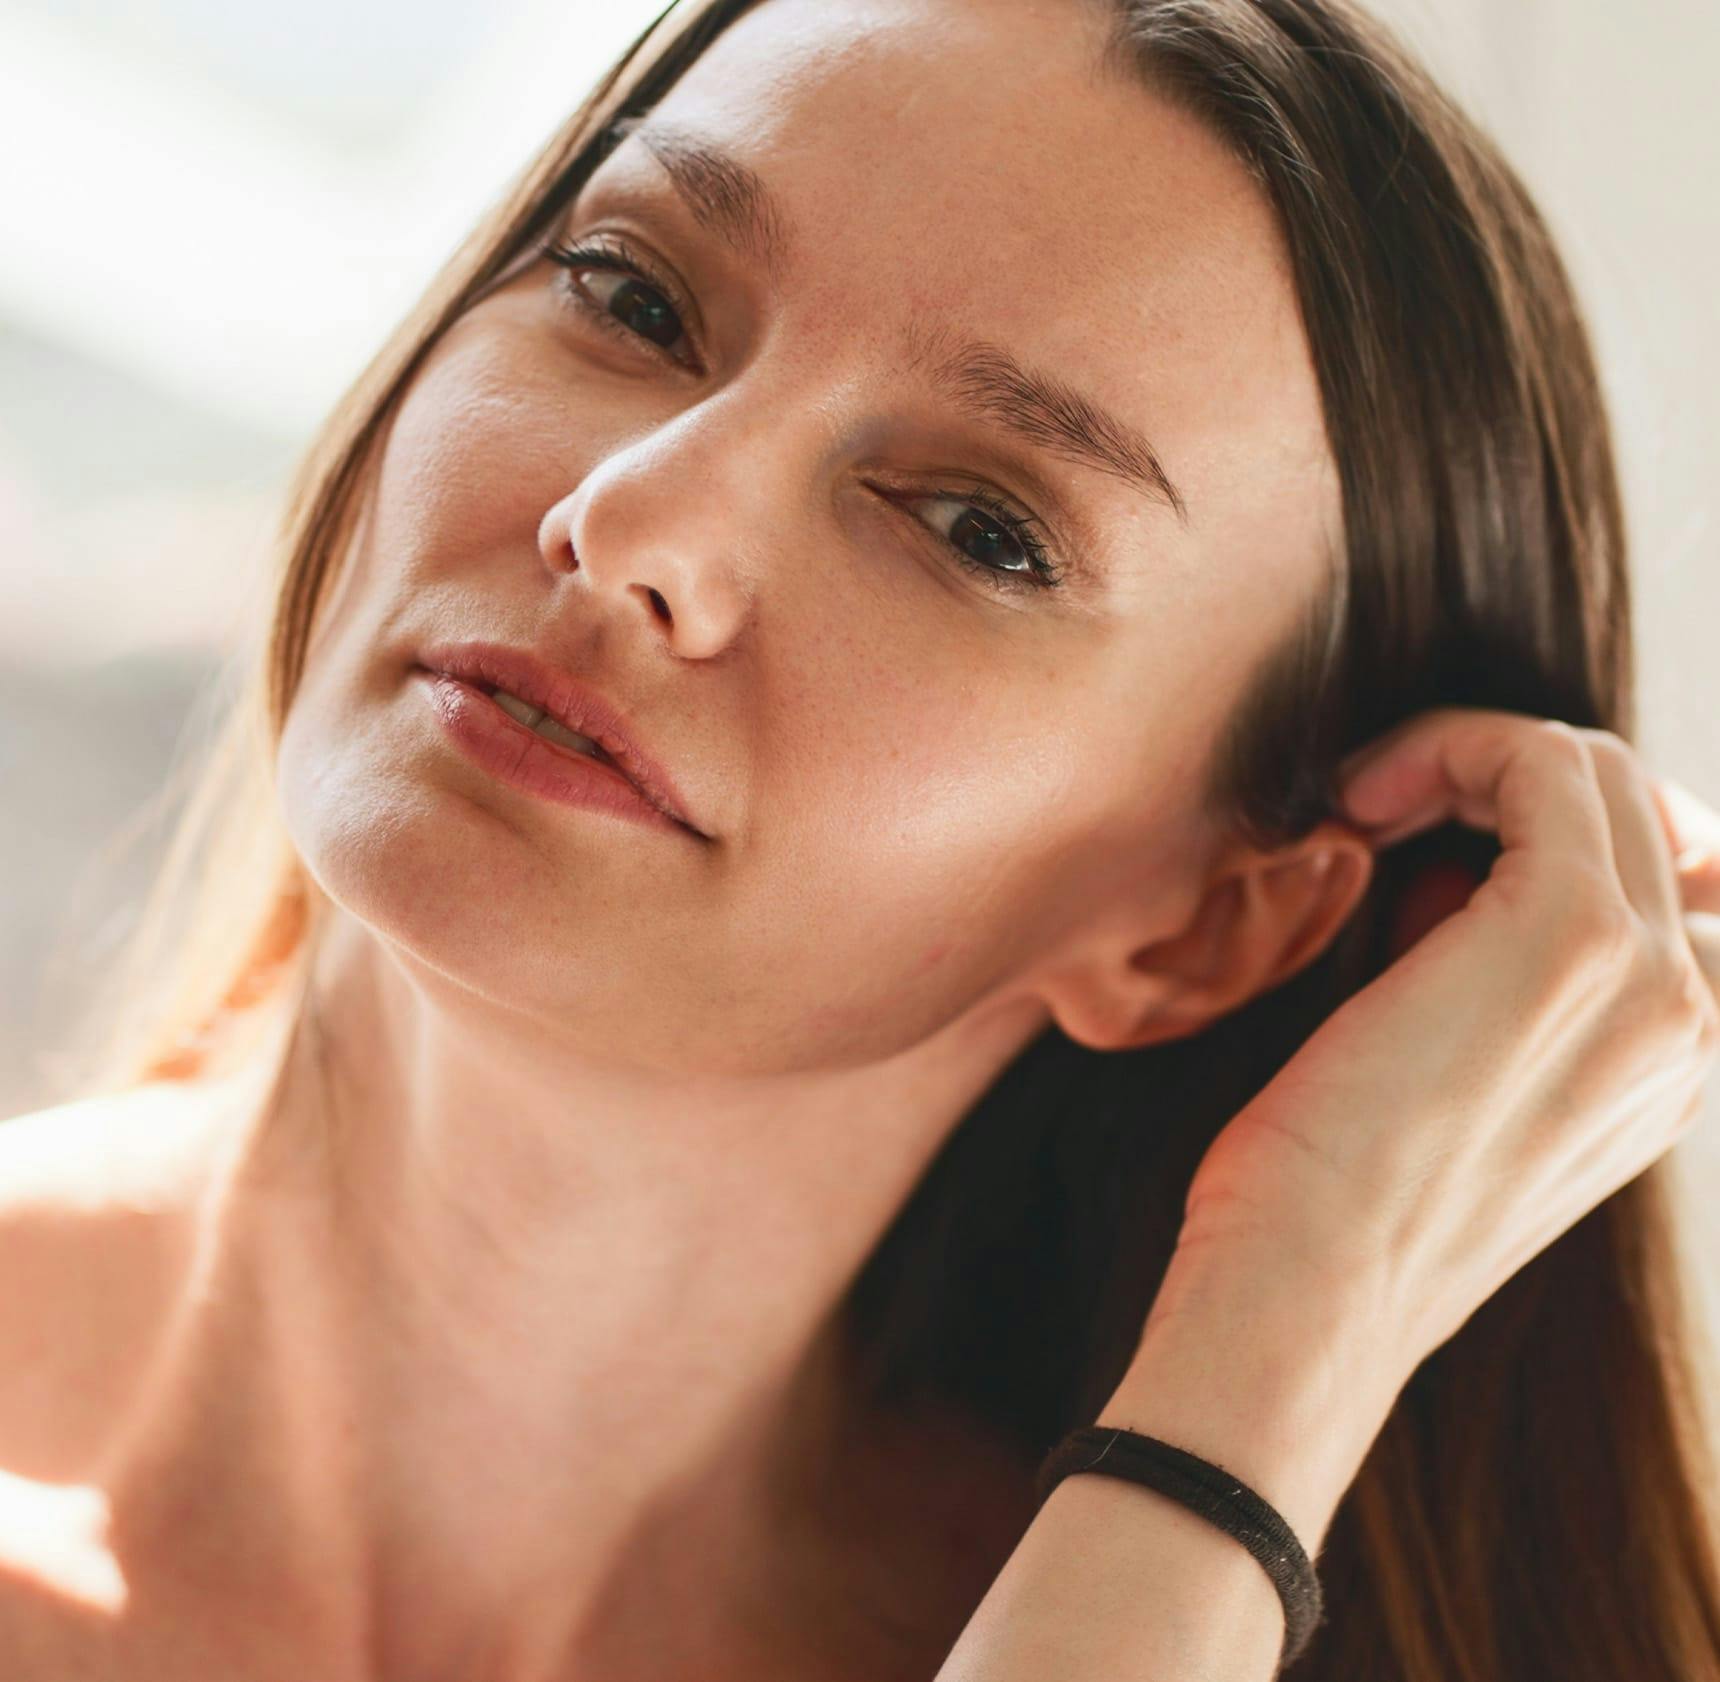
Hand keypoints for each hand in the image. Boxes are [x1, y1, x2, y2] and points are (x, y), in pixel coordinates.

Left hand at [1154, 709, 1719, 1384]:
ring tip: (1360, 810)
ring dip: (1459, 760)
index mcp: (1662, 1058)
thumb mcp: (1435, 1076)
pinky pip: (1538, 762)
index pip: (1637, 867)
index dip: (1515, 823)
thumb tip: (1445, 869)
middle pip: (1621, 804)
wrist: (1302, 1298)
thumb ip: (1475, 973)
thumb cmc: (1329, 1198)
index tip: (1402, 839)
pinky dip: (1444, 750)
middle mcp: (1687, 1017)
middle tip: (1368, 812)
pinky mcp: (1570, 936)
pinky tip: (1359, 804)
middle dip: (1485, 779)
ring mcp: (1649, 977)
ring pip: (1587, 771)